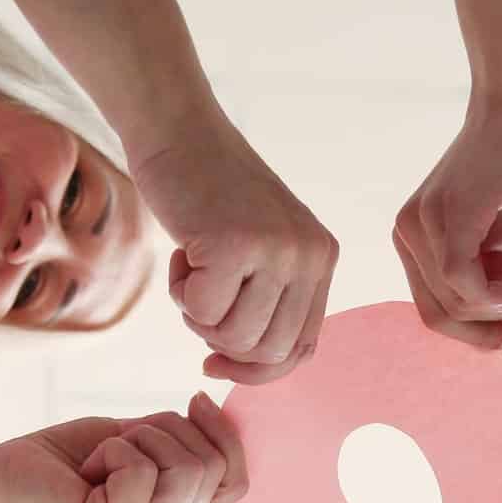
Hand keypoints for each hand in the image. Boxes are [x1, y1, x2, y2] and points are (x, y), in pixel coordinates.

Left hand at [0, 393, 246, 502]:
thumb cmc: (59, 460)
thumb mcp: (134, 439)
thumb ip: (178, 440)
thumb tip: (215, 411)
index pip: (236, 486)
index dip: (227, 436)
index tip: (196, 398)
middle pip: (209, 470)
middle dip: (166, 430)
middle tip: (117, 442)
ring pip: (184, 470)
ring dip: (139, 439)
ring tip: (101, 457)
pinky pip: (142, 471)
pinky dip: (111, 450)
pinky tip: (86, 471)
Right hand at [131, 110, 337, 381]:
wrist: (178, 131)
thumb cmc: (207, 196)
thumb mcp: (258, 249)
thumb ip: (270, 301)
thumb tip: (254, 371)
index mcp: (322, 258)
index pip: (303, 349)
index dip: (257, 370)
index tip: (216, 363)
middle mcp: (310, 254)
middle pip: (269, 351)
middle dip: (222, 344)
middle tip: (198, 298)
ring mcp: (277, 249)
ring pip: (235, 338)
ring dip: (197, 316)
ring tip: (191, 269)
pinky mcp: (237, 244)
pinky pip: (202, 311)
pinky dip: (179, 292)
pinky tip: (181, 252)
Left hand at [393, 100, 501, 349]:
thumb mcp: (497, 240)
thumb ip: (485, 276)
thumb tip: (493, 322)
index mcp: (412, 239)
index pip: (431, 308)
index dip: (472, 335)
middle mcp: (406, 233)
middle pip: (439, 315)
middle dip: (486, 333)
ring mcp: (423, 225)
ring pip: (458, 304)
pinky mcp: (449, 218)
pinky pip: (467, 285)